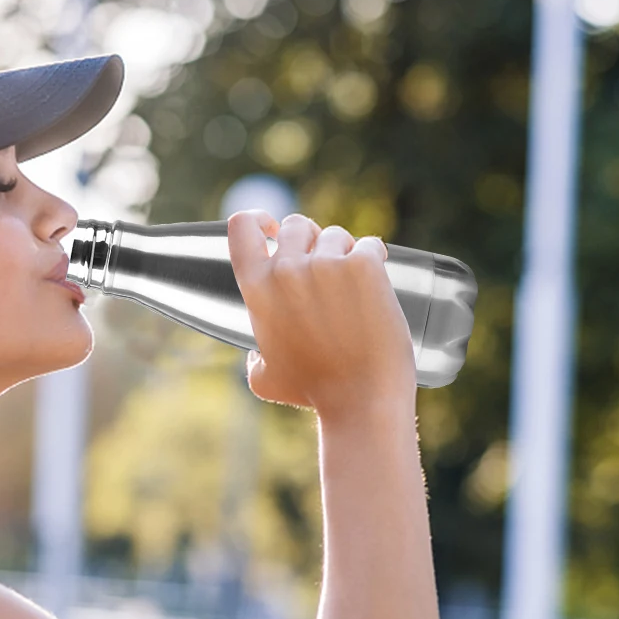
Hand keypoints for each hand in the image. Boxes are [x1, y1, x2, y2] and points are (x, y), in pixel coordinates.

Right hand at [227, 209, 416, 415]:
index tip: (271, 229)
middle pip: (296, 225)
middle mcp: (287, 269)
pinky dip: (374, 261)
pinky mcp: (364, 265)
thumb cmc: (314, 392)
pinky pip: (369, 245)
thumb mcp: (265, 379)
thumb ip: (253, 357)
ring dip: (344, 254)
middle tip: (327, 271)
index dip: (258, 220)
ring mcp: (326, 264)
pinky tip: (377, 286)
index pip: (242, 226)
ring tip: (354, 291)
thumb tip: (256, 353)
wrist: (361, 399)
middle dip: (311, 242)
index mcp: (257, 289)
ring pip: (335, 235)